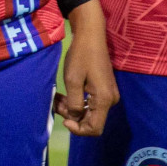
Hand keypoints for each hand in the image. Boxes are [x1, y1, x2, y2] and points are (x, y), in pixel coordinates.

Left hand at [54, 0, 117, 136]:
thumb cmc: (81, 56)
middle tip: (56, 105)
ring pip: (89, 112)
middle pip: (92, 120)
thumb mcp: (73, 80)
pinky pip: (91, 103)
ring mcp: (109, 94)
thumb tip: (74, 118)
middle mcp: (111, 100)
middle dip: (72, 116)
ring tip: (57, 99)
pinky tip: (64, 95)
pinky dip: (77, 102)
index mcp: (105, 100)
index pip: (94, 128)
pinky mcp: (104, 89)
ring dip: (72, 109)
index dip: (78, 129)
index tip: (63, 119)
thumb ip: (74, 103)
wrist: (91, 36)